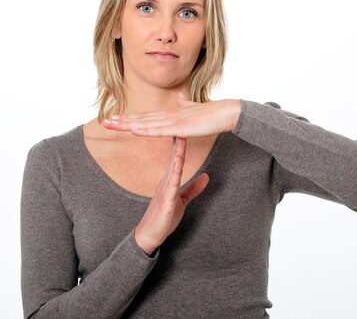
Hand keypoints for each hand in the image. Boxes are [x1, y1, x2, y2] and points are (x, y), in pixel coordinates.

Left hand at [103, 94, 241, 137]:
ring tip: (111, 125)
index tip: (115, 118)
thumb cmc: (212, 113)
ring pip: (146, 124)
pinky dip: (145, 130)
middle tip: (105, 122)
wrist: (226, 112)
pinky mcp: (181, 127)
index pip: (146, 117)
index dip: (130, 118)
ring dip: (127, 125)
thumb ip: (186, 104)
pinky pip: (159, 130)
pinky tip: (133, 130)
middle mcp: (168, 115)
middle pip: (141, 119)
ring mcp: (173, 121)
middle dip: (122, 121)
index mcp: (170, 114)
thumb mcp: (195, 109)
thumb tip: (181, 98)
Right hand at [134, 137, 209, 254]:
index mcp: (170, 180)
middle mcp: (166, 181)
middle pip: (174, 157)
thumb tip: (206, 176)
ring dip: (177, 152)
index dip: (181, 143)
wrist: (149, 235)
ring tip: (181, 136)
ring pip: (172, 167)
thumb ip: (193, 188)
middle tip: (182, 122)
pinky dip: (176, 172)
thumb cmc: (164, 218)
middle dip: (178, 140)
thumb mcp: (182, 201)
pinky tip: (178, 162)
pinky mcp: (166, 201)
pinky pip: (172, 184)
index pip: (176, 158)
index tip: (185, 127)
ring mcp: (165, 190)